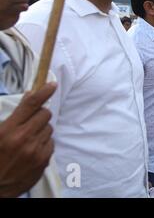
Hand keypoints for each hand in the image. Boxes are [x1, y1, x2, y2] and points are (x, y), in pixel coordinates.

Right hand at [0, 82, 56, 197]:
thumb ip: (14, 116)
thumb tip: (31, 96)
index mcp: (8, 130)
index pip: (31, 104)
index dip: (43, 92)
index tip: (52, 85)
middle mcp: (24, 138)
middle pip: (45, 114)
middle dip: (40, 115)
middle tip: (31, 122)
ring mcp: (35, 150)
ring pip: (49, 128)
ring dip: (42, 130)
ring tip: (29, 139)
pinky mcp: (44, 160)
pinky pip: (51, 142)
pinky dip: (44, 143)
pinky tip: (33, 149)